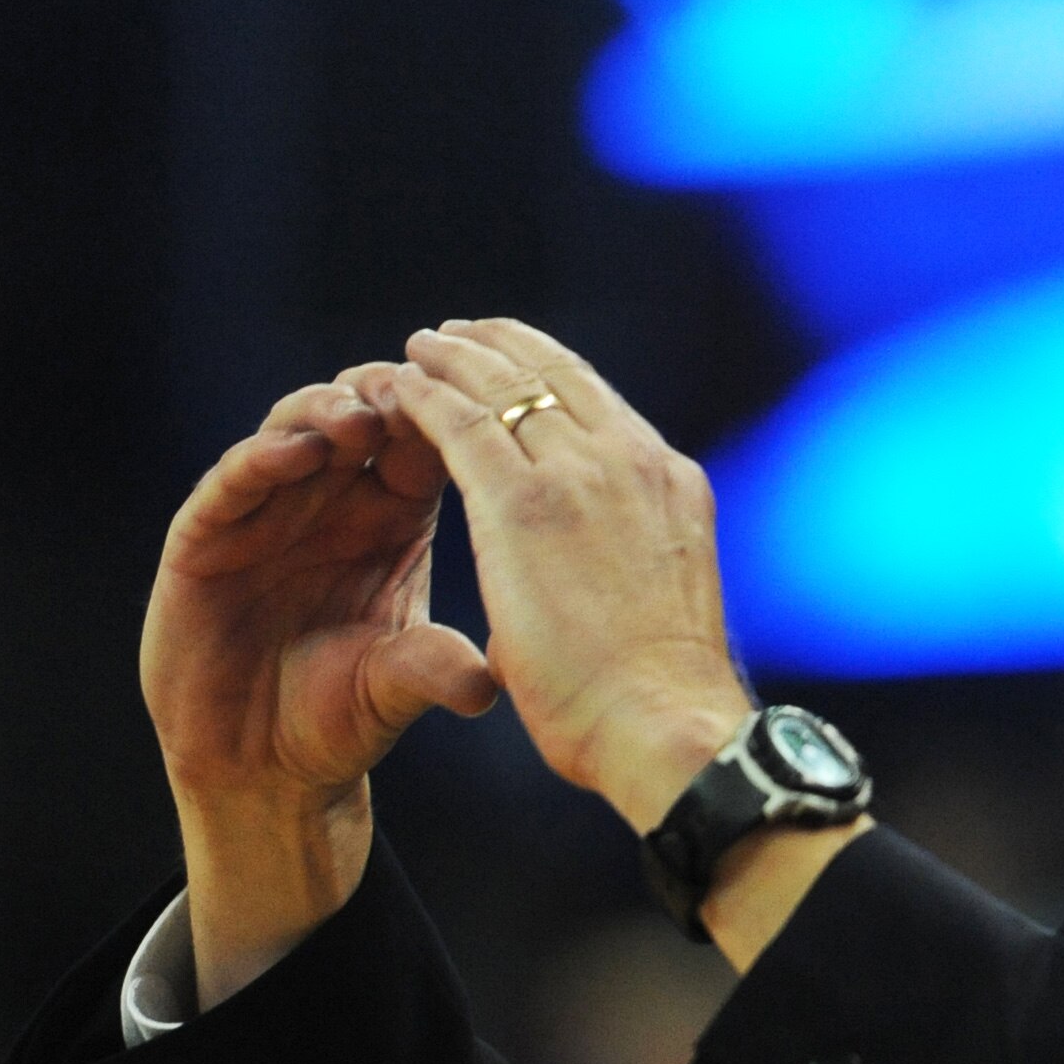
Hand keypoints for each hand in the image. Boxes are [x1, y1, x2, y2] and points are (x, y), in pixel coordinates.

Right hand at [145, 379, 497, 804]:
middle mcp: (333, 505)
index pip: (424, 447)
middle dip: (387, 396)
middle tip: (413, 387)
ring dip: (327, 414)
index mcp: (397, 522)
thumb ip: (435, 671)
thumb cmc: (338, 719)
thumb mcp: (396, 689)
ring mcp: (267, 514)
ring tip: (360, 417)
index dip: (445, 420)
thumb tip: (489, 685)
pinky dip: (262, 459)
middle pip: (362, 420)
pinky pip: (233, 483)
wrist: (260, 766)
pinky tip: (295, 451)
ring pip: (295, 432)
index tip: (475, 403)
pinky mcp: (206, 537)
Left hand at [355, 320, 752, 831]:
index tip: (507, 362)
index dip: (544, 369)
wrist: (666, 727)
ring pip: (504, 384)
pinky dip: (424, 397)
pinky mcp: (523, 503)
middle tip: (452, 336)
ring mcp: (583, 475)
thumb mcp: (657, 601)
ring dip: (454, 359)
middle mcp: (632, 461)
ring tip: (418, 349)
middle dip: (498, 346)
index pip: (597, 401)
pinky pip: (460, 422)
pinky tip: (393, 388)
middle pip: (554, 373)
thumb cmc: (658, 699)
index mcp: (669, 483)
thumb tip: (569, 586)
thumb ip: (616, 567)